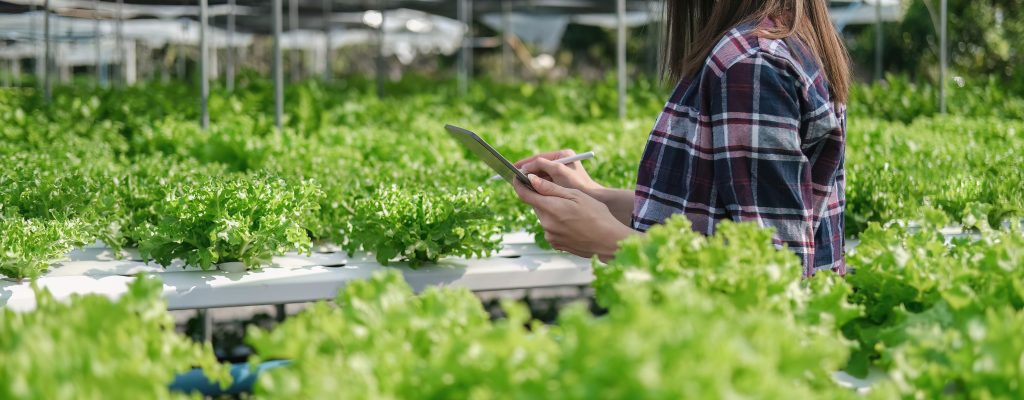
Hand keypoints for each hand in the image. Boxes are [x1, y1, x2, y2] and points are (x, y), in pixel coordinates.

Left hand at [513, 174, 634, 261]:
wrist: (609, 241)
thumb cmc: (596, 215)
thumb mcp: (575, 195)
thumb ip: (550, 188)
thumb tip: (531, 179)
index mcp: (550, 208)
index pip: (525, 194)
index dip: (519, 184)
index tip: (517, 177)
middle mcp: (546, 224)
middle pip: (536, 206)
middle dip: (543, 198)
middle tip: (560, 194)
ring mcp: (550, 236)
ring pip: (544, 217)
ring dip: (552, 211)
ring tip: (573, 212)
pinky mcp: (556, 244)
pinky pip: (551, 229)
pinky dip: (558, 223)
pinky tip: (573, 223)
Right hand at [514, 150, 601, 195]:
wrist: (594, 199)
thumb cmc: (579, 185)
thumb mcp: (559, 172)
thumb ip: (542, 166)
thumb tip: (526, 168)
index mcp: (563, 155)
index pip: (539, 157)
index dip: (526, 163)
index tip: (513, 167)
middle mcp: (562, 161)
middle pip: (539, 166)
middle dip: (527, 172)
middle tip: (513, 176)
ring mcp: (562, 172)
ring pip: (541, 175)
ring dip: (531, 180)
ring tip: (519, 184)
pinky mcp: (562, 182)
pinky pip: (545, 182)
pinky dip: (537, 186)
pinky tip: (530, 191)